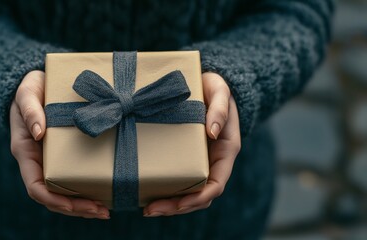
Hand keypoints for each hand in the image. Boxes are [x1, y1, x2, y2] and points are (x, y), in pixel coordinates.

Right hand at [10, 70, 109, 218]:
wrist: (39, 83)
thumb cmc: (30, 88)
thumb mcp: (27, 93)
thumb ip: (30, 110)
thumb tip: (39, 132)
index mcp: (25, 151)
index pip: (35, 186)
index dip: (53, 199)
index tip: (73, 205)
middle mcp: (37, 161)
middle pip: (52, 196)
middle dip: (75, 208)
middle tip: (102, 211)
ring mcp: (50, 161)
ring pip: (63, 193)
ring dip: (83, 205)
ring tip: (105, 210)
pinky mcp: (64, 156)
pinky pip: (73, 179)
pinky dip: (87, 190)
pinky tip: (104, 193)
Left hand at [143, 72, 240, 216]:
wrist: (206, 84)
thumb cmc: (215, 87)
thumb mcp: (220, 91)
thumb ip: (219, 109)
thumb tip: (212, 132)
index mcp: (226, 151)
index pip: (215, 185)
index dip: (197, 198)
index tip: (177, 203)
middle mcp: (213, 162)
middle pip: (199, 196)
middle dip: (177, 207)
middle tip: (150, 210)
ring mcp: (199, 161)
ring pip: (188, 193)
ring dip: (169, 204)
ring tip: (146, 208)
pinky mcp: (184, 157)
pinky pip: (177, 179)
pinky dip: (165, 190)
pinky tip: (146, 192)